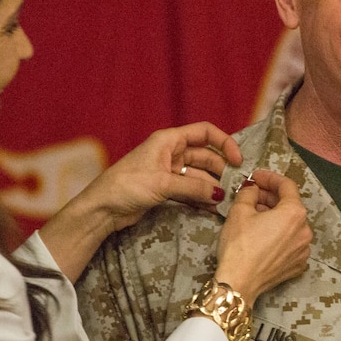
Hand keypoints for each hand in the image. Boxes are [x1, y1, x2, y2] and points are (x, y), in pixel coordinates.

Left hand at [76, 122, 242, 234]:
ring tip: (226, 201)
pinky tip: (213, 208)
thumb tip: (220, 194)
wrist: (102, 208)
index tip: (238, 160)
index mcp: (168, 140)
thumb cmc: (126, 185)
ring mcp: (169, 171)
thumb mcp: (163, 184)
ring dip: (212, 187)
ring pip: (199, 176)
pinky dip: (201, 197)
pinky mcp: (165, 188)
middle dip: (221, 170)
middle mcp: (171, 152)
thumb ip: (194, 188)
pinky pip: (190, 190)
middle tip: (235, 187)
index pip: (205, 132)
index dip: (225, 143)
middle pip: (205, 156)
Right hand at [214, 170, 311, 302]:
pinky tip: (263, 235)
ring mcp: (304, 250)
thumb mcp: (239, 211)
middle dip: (271, 197)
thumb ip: (249, 193)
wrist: (239, 282)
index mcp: (295, 213)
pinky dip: (279, 235)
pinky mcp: (298, 265)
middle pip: (290, 206)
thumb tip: (253, 188)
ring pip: (291, 225)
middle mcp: (305, 230)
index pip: (287, 186)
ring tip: (255, 214)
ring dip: (275, 216)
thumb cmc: (239, 245)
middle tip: (252, 194)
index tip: (255, 177)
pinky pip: (290, 243)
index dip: (270, 178)